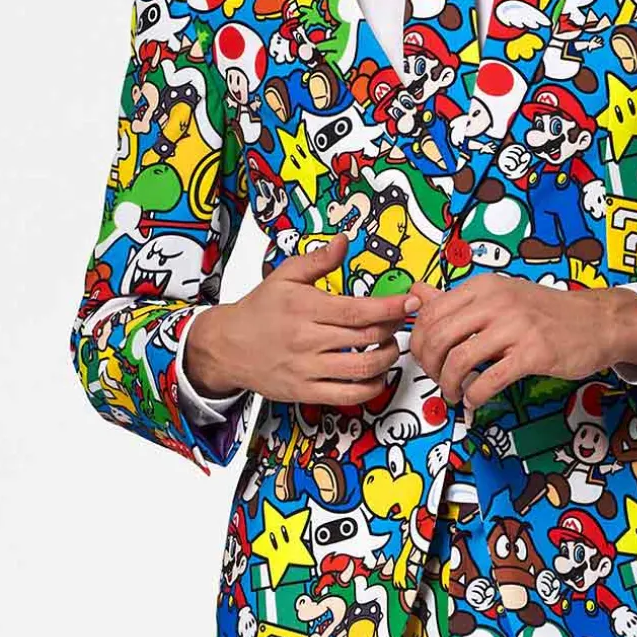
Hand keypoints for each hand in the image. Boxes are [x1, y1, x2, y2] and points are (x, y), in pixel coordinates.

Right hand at [190, 231, 413, 405]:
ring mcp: (307, 368)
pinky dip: (371, 387)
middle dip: (393, 329)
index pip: (358, 309)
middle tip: (402, 321)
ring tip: (390, 347)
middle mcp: (307, 339)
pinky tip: (376, 375)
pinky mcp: (305, 391)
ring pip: (362, 368)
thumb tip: (344, 241)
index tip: (410, 301)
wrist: (226, 346)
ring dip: (387, 358)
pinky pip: (347, 395)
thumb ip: (318, 260)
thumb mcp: (284, 276)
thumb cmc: (258, 310)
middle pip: (367, 337)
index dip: (390, 307)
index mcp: (305, 308)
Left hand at [405, 273, 636, 409]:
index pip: (431, 313)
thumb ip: (457, 300)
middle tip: (436, 380)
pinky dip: (474, 397)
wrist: (597, 321)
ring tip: (454, 394)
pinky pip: (489, 380)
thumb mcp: (500, 296)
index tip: (426, 359)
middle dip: (430, 366)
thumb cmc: (546, 312)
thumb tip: (415, 294)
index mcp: (484, 287)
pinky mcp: (534, 353)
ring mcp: (516, 327)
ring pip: (460, 360)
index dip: (421, 342)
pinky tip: (475, 402)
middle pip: (440, 337)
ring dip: (449, 385)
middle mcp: (497, 302)